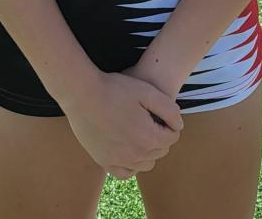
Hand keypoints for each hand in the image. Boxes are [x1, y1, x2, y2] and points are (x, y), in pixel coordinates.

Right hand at [62, 71, 182, 179]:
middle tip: (149, 118)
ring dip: (148, 150)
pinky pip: (125, 172)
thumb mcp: (147, 91)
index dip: (169, 123)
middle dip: (160, 136)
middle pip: (160, 151)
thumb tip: (179, 126)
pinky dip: (132, 164)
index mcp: (148, 137)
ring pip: (145, 164)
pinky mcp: (104, 161)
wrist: (82, 94)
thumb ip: (168, 109)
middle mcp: (135, 154)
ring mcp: (118, 160)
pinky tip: (129, 149)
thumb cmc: (115, 89)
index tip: (159, 112)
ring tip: (139, 131)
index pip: (172, 137)